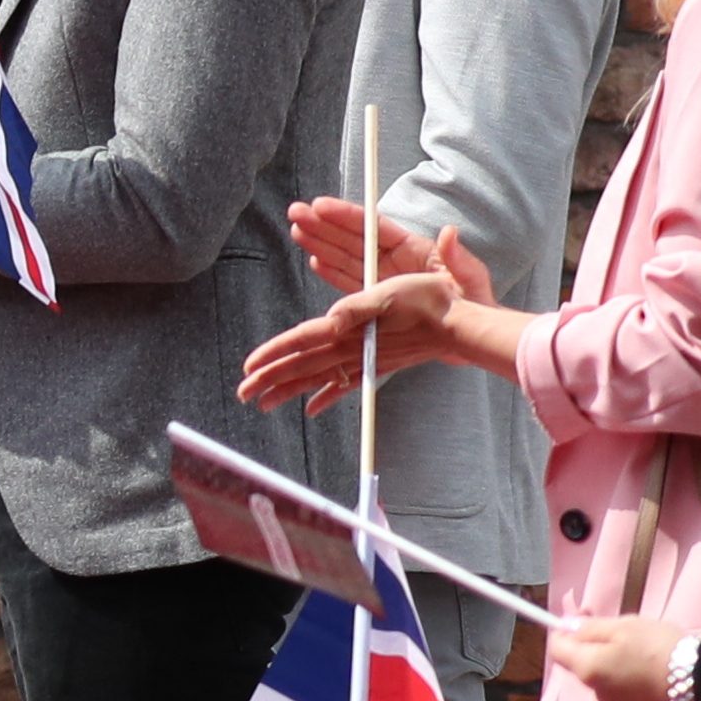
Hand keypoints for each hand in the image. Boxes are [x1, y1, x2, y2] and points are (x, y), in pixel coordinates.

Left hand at [237, 267, 462, 412]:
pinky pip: (344, 384)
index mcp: (348, 330)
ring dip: (289, 388)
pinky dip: (326, 395)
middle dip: (270, 379)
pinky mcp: (376, 364)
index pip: (302, 342)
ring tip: (263, 401)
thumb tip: (331, 319)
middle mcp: (351, 348)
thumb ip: (357, 307)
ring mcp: (363, 359)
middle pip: (302, 365)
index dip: (273, 353)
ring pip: (317, 376)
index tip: (248, 367)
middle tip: (242, 393)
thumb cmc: (427, 301)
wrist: (458, 323)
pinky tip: (312, 408)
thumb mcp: (390, 293)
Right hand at [287, 197, 493, 303]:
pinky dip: (331, 272)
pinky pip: (350, 282)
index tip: (321, 205)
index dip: (346, 216)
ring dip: (321, 244)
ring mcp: (384, 280)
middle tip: (297, 211)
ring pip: (345, 257)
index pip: (373, 228)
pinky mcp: (378, 299)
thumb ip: (458, 258)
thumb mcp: (471, 280)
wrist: (471, 336)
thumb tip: (449, 233)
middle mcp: (395, 261)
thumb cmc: (475, 305)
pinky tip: (315, 260)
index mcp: (413, 251)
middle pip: (352, 238)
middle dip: (324, 225)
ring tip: (298, 229)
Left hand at [553, 613, 691, 700]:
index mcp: (586, 669)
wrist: (699, 681)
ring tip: (638, 641)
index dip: (563, 630)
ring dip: (610, 655)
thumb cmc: (658, 648)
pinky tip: (647, 660)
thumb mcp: (622, 627)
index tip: (582, 615)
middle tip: (615, 623)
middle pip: (579, 661)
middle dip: (591, 640)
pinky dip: (625, 669)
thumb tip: (565, 626)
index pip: (556, 649)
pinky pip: (619, 683)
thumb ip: (589, 627)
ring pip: (601, 671)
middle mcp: (594, 690)